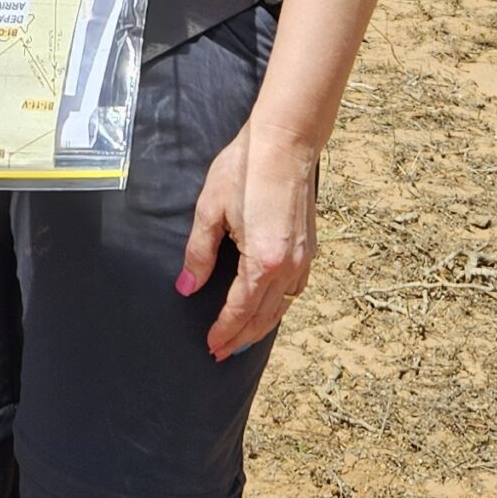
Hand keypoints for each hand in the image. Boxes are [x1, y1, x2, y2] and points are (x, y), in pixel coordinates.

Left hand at [176, 117, 318, 361]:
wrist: (285, 143)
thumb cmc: (244, 169)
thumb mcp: (210, 209)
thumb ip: (199, 252)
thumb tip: (187, 286)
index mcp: (264, 262)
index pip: (240, 310)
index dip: (224, 331)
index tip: (210, 346)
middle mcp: (289, 267)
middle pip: (264, 317)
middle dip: (241, 338)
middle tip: (221, 353)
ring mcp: (304, 259)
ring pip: (282, 307)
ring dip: (260, 326)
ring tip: (241, 338)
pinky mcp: (310, 249)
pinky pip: (293, 291)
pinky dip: (278, 306)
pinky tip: (266, 306)